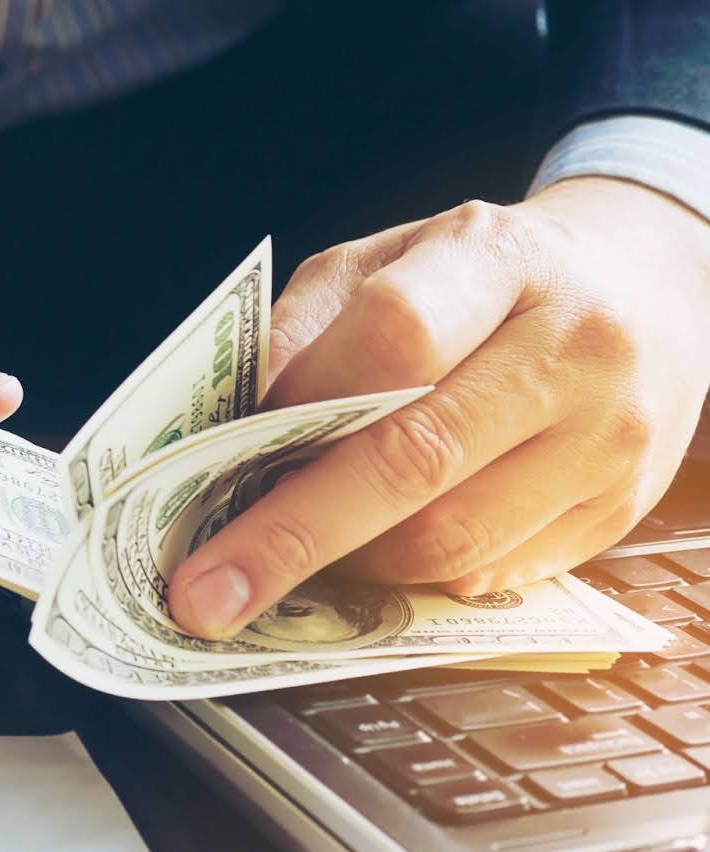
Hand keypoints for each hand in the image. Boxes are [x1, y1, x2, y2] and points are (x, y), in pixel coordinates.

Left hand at [166, 178, 709, 639]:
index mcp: (500, 258)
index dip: (304, 404)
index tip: (224, 458)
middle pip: (417, 460)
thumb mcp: (390, 257)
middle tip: (208, 594)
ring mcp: (607, 439)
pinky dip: (410, 577)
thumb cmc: (485, 274)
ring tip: (293, 553)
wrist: (643, 286)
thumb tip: (236, 424)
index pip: (396, 336)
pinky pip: (489, 574)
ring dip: (350, 563)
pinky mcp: (618, 513)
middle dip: (293, 536)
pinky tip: (372, 553)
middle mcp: (573, 348)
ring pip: (451, 539)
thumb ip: (309, 326)